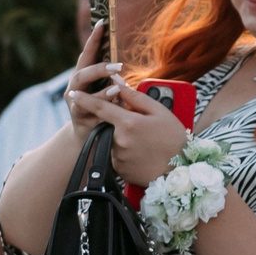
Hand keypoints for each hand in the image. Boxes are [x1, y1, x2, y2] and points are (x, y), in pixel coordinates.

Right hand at [63, 22, 124, 140]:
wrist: (90, 136)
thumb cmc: (102, 107)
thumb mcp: (106, 89)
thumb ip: (111, 76)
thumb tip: (122, 58)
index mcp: (83, 76)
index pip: (88, 54)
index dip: (94, 39)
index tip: (103, 22)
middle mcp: (76, 88)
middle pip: (82, 74)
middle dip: (98, 68)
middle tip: (117, 66)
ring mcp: (75, 103)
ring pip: (83, 93)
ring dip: (102, 90)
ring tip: (117, 86)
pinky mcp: (80, 119)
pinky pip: (91, 112)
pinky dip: (102, 107)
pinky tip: (115, 103)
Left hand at [77, 76, 194, 185]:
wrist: (181, 170)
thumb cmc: (174, 138)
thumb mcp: (161, 112)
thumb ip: (137, 97)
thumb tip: (119, 84)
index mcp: (128, 122)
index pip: (100, 107)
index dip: (85, 100)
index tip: (74, 94)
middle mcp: (119, 139)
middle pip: (109, 125)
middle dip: (121, 124)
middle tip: (143, 131)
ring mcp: (117, 156)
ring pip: (113, 141)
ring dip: (124, 139)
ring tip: (147, 144)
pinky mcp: (118, 169)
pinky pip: (116, 156)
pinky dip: (126, 153)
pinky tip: (143, 155)